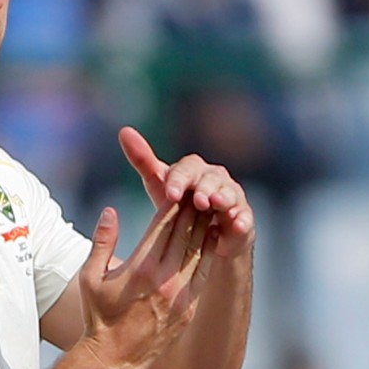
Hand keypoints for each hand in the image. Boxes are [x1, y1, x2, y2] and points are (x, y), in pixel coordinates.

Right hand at [74, 200, 212, 368]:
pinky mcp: (190, 306)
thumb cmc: (98, 316)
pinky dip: (211, 250)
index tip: (177, 184)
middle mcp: (164, 278)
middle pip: (185, 232)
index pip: (162, 224)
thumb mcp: (90, 278)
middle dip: (192, 207)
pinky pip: (206, 271)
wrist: (115, 357)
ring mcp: (180, 293)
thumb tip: (111, 210)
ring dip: (206, 225)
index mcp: (139, 267)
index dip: (172, 201)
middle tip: (199, 186)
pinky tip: (214, 235)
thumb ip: (101, 242)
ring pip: (200, 249)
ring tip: (211, 205)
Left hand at [118, 127, 254, 258]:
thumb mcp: (159, 186)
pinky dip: (242, 220)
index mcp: (194, 171)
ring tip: (217, 204)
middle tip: (198, 200)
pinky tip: (237, 225)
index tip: (170, 194)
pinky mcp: (242, 218)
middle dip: (205, 187)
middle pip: (212, 178)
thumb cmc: (178, 207)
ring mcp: (232, 197)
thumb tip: (124, 131)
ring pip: (230, 194)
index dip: (179, 180)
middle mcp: (215, 179)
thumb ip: (144, 161)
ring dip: (224, 198)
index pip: (187, 168)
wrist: (201, 237)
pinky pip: (245, 218)